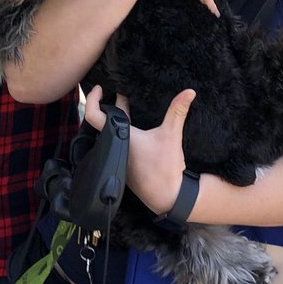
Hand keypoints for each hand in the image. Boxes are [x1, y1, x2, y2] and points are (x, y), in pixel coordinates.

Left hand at [84, 84, 195, 215]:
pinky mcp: (124, 164)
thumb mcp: (172, 134)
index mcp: (120, 136)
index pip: (94, 115)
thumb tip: (190, 91)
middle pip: (103, 121)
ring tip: (122, 104)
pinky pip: (116, 142)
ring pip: (110, 132)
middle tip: (116, 92)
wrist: (167, 196)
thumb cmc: (165, 166)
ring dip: (115, 118)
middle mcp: (114, 146)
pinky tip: (131, 126)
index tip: (99, 87)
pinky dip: (120, 131)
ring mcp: (118, 156)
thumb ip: (178, 111)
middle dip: (109, 104)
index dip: (92, 99)